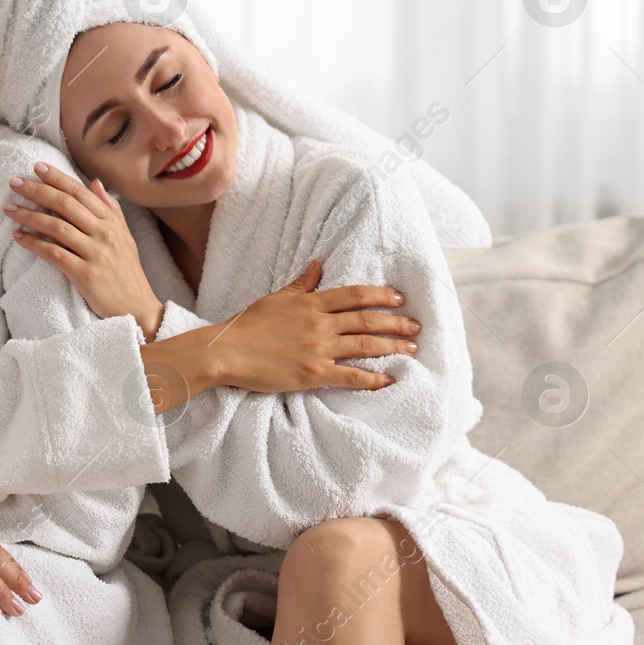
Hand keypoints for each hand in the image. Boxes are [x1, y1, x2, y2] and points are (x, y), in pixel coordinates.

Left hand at [5, 161, 165, 339]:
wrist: (137, 308)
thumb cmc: (127, 272)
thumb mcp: (124, 236)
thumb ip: (110, 208)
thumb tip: (94, 183)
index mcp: (111, 221)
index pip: (80, 192)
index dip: (57, 178)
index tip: (36, 167)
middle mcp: (104, 233)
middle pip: (65, 204)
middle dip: (37, 190)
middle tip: (14, 182)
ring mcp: (96, 253)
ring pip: (57, 227)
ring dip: (29, 215)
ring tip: (9, 208)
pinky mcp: (86, 275)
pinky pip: (54, 254)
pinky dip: (34, 243)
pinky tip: (18, 237)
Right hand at [149, 260, 420, 393]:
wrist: (227, 352)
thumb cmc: (248, 325)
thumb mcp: (275, 298)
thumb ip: (301, 283)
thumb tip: (317, 264)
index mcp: (311, 303)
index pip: (355, 295)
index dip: (381, 295)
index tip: (400, 298)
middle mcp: (320, 324)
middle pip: (367, 320)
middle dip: (396, 322)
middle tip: (416, 326)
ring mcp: (318, 350)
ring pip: (365, 346)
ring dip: (392, 347)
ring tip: (411, 349)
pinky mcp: (314, 374)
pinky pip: (350, 377)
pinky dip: (372, 379)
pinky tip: (388, 380)